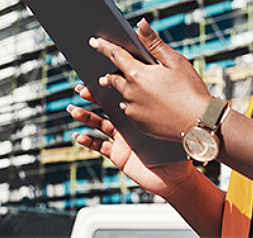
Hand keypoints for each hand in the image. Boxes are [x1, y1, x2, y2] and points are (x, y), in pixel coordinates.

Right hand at [68, 88, 193, 198]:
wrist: (176, 178)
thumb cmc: (178, 150)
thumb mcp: (173, 126)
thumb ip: (165, 110)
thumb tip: (164, 88)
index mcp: (140, 113)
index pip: (122, 95)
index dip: (110, 85)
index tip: (99, 75)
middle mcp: (128, 124)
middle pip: (106, 106)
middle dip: (92, 97)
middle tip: (81, 88)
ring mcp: (122, 139)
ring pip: (99, 124)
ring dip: (85, 117)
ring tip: (73, 110)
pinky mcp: (118, 154)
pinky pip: (100, 146)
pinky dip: (88, 141)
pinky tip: (78, 136)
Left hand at [91, 18, 211, 140]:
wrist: (200, 123)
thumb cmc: (190, 90)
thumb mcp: (175, 61)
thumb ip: (154, 43)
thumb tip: (140, 24)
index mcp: (138, 74)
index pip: (116, 55)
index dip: (104, 47)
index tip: (93, 41)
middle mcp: (130, 93)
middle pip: (114, 79)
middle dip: (109, 75)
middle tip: (105, 74)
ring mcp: (133, 111)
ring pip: (123, 97)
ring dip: (124, 91)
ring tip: (128, 90)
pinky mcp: (139, 125)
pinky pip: (131, 112)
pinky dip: (134, 106)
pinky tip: (145, 105)